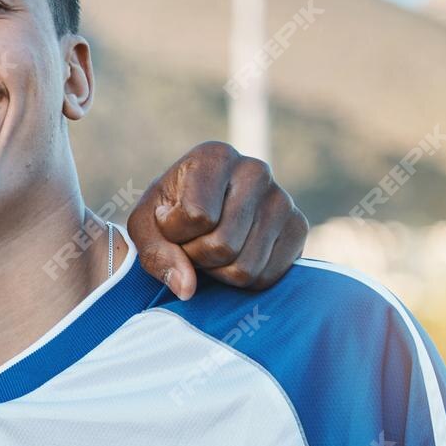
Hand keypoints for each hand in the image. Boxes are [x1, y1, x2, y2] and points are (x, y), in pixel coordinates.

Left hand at [125, 141, 307, 297]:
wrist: (202, 214)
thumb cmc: (167, 214)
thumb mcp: (145, 226)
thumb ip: (156, 254)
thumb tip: (187, 288)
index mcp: (215, 157)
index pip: (196, 216)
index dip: (174, 234)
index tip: (169, 221)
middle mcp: (256, 170)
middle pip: (222, 246)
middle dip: (196, 257)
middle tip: (192, 242)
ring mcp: (283, 199)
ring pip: (245, 268)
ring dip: (218, 272)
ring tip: (212, 248)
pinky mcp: (300, 227)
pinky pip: (267, 277)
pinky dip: (243, 280)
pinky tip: (235, 256)